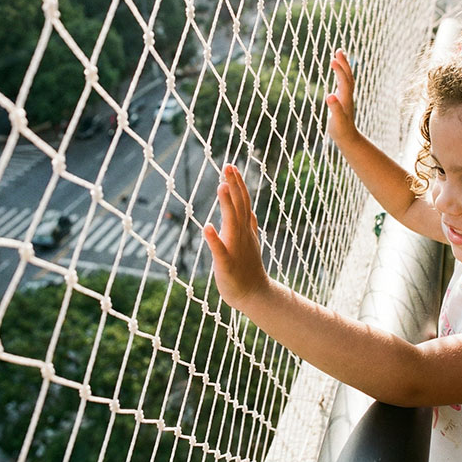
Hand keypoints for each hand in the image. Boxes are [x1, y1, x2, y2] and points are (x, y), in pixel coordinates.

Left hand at [203, 165, 270, 310]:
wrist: (255, 295)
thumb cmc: (249, 268)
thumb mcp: (250, 243)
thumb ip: (249, 226)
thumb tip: (249, 211)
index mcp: (245, 230)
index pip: (243, 202)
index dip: (238, 184)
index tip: (231, 166)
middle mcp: (242, 235)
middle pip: (239, 206)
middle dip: (234, 186)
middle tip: (228, 166)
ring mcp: (236, 249)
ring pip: (231, 223)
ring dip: (227, 205)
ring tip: (221, 186)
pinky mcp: (226, 265)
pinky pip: (220, 250)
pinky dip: (214, 239)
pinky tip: (207, 227)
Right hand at [326, 49, 356, 144]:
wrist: (348, 138)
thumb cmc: (341, 130)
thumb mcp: (337, 120)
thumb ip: (334, 108)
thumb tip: (330, 95)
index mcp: (345, 99)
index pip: (344, 81)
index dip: (339, 71)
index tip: (334, 59)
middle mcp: (347, 96)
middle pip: (348, 76)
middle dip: (344, 63)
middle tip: (338, 50)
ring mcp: (346, 97)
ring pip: (347, 79)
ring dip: (343, 66)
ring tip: (338, 55)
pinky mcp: (343, 99)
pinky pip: (343, 83)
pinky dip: (341, 74)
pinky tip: (337, 71)